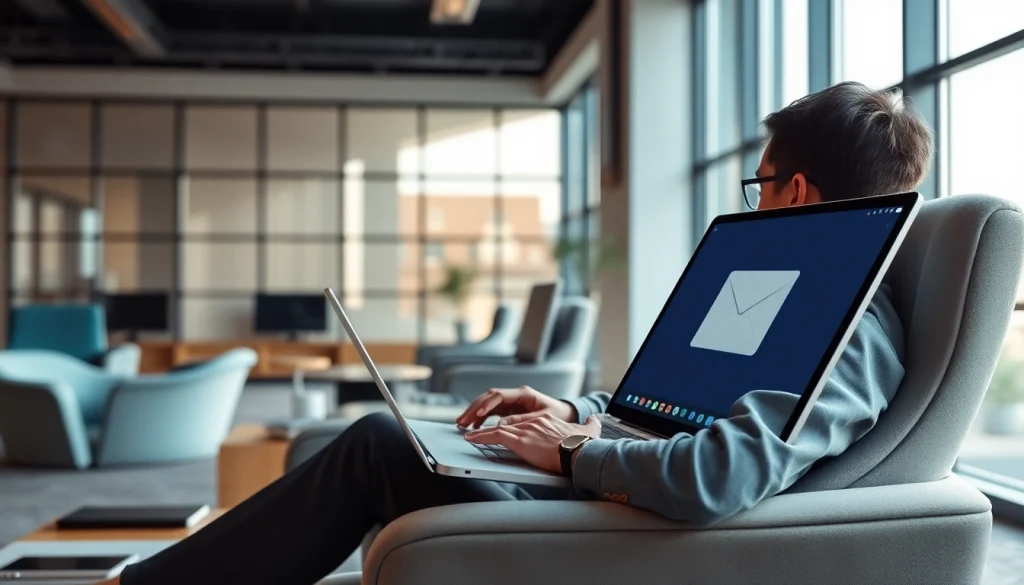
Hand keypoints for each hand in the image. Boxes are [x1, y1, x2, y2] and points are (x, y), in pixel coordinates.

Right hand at [456, 386, 577, 429]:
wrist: (566, 415)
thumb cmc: (558, 415)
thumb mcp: (542, 418)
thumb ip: (522, 420)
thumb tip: (501, 425)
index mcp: (523, 394)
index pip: (499, 396)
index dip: (486, 405)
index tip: (477, 415)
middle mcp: (515, 395)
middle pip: (488, 398)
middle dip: (473, 409)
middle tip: (461, 420)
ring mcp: (511, 402)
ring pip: (487, 404)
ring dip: (474, 413)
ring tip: (462, 424)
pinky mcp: (510, 409)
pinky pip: (491, 411)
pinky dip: (482, 418)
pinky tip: (475, 426)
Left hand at [464, 413, 601, 473]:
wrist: (579, 452)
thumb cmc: (584, 445)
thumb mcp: (589, 430)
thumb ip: (591, 424)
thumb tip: (596, 419)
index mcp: (546, 420)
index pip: (523, 421)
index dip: (511, 425)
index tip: (504, 428)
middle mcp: (533, 422)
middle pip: (508, 423)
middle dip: (492, 429)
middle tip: (479, 432)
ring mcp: (526, 430)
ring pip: (498, 429)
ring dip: (482, 433)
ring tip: (470, 435)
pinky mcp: (520, 441)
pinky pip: (495, 437)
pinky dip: (481, 437)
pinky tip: (472, 439)